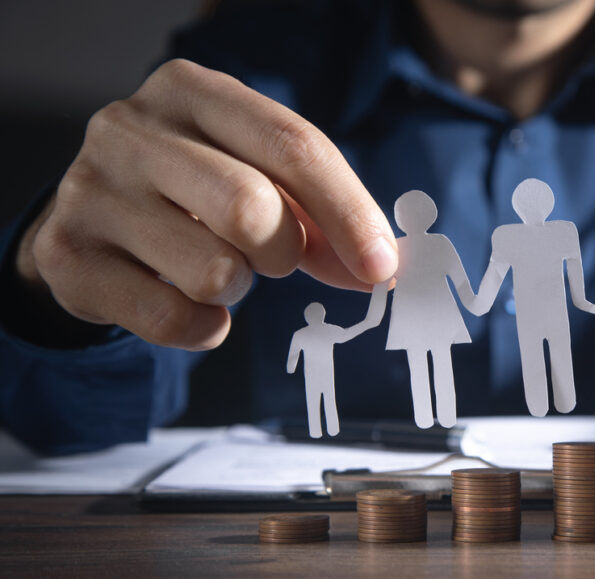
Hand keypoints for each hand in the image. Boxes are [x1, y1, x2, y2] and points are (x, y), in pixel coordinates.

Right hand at [15, 59, 397, 350]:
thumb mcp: (256, 177)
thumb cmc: (193, 192)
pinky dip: (204, 327)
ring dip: (240, 287)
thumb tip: (378, 267)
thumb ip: (319, 216)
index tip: (382, 266)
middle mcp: (131, 129)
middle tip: (277, 260)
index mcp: (192, 91)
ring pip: (212, 270)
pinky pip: (171, 319)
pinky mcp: (68, 256)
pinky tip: (194, 306)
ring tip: (220, 269)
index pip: (293, 145)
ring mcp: (90, 191)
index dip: (350, 212)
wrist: (92, 219)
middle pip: (251, 207)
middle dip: (284, 252)